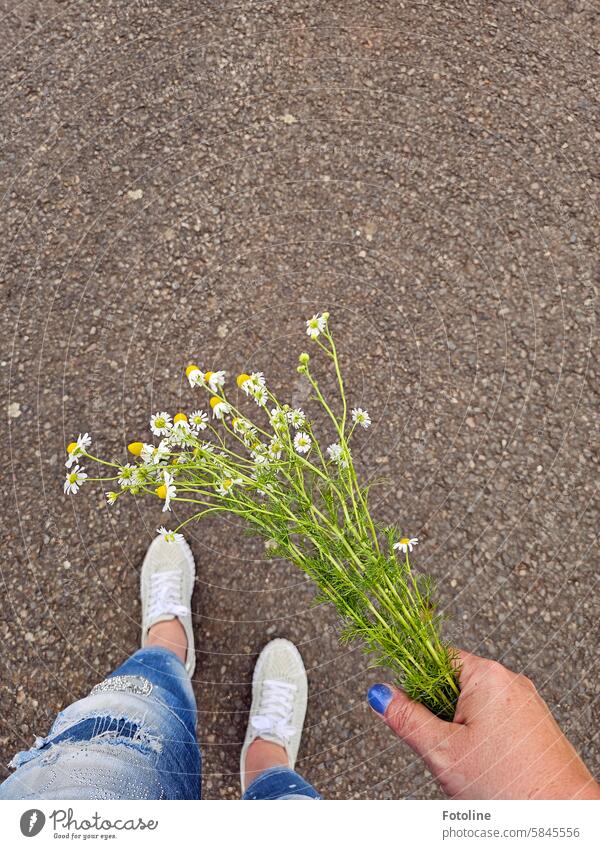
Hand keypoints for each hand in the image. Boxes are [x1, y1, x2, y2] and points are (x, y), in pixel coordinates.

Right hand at [367, 650, 599, 798]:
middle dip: (441, 715)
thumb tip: (380, 694)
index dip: (417, 682)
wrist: (563, 819)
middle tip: (441, 747)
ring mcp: (527, 703)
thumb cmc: (510, 787)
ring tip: (468, 764)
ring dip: (461, 731)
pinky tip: (486, 768)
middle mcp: (510, 681)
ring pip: (476, 707)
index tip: (408, 704)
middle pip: (454, 684)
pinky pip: (497, 721)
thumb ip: (407, 718)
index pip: (436, 657)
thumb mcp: (443, 752)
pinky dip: (484, 740)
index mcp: (487, 675)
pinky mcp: (536, 726)